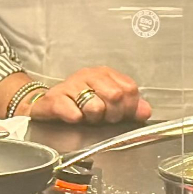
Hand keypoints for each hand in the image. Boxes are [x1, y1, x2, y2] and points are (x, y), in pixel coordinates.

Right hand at [27, 67, 151, 124]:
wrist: (46, 106)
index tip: (120, 116)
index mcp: (105, 74)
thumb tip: (146, 111)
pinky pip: (73, 113)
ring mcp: (71, 85)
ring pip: (95, 106)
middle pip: (116, 96)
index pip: (130, 89)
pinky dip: (75, 119)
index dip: (129, 108)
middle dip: (112, 115)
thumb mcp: (107, 103)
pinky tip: (72, 117)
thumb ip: (129, 107)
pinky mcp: (55, 99)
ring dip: (92, 119)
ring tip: (85, 117)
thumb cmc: (78, 104)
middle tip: (102, 118)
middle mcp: (89, 75)